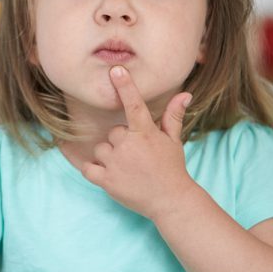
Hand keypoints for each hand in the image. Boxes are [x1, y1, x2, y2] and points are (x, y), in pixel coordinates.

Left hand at [81, 65, 194, 219]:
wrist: (170, 201)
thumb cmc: (171, 168)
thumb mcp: (174, 141)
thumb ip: (173, 116)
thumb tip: (185, 94)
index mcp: (145, 133)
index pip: (134, 104)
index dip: (125, 86)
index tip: (115, 70)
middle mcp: (128, 145)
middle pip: (113, 133)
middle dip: (121, 143)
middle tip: (136, 157)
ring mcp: (116, 163)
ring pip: (100, 149)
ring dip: (108, 157)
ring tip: (127, 168)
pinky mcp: (106, 180)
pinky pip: (87, 168)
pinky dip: (92, 169)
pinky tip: (106, 174)